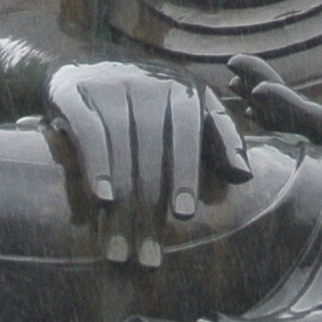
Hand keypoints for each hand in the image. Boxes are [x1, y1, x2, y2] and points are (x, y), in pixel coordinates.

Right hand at [45, 60, 250, 267]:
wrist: (82, 64)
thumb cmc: (150, 100)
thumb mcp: (192, 109)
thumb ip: (221, 138)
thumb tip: (245, 176)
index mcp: (183, 90)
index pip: (188, 135)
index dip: (185, 175)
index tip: (184, 215)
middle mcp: (149, 84)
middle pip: (152, 154)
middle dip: (149, 210)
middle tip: (147, 257)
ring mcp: (111, 87)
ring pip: (121, 151)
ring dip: (121, 206)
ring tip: (120, 249)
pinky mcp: (76, 94)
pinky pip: (90, 134)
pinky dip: (97, 168)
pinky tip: (102, 200)